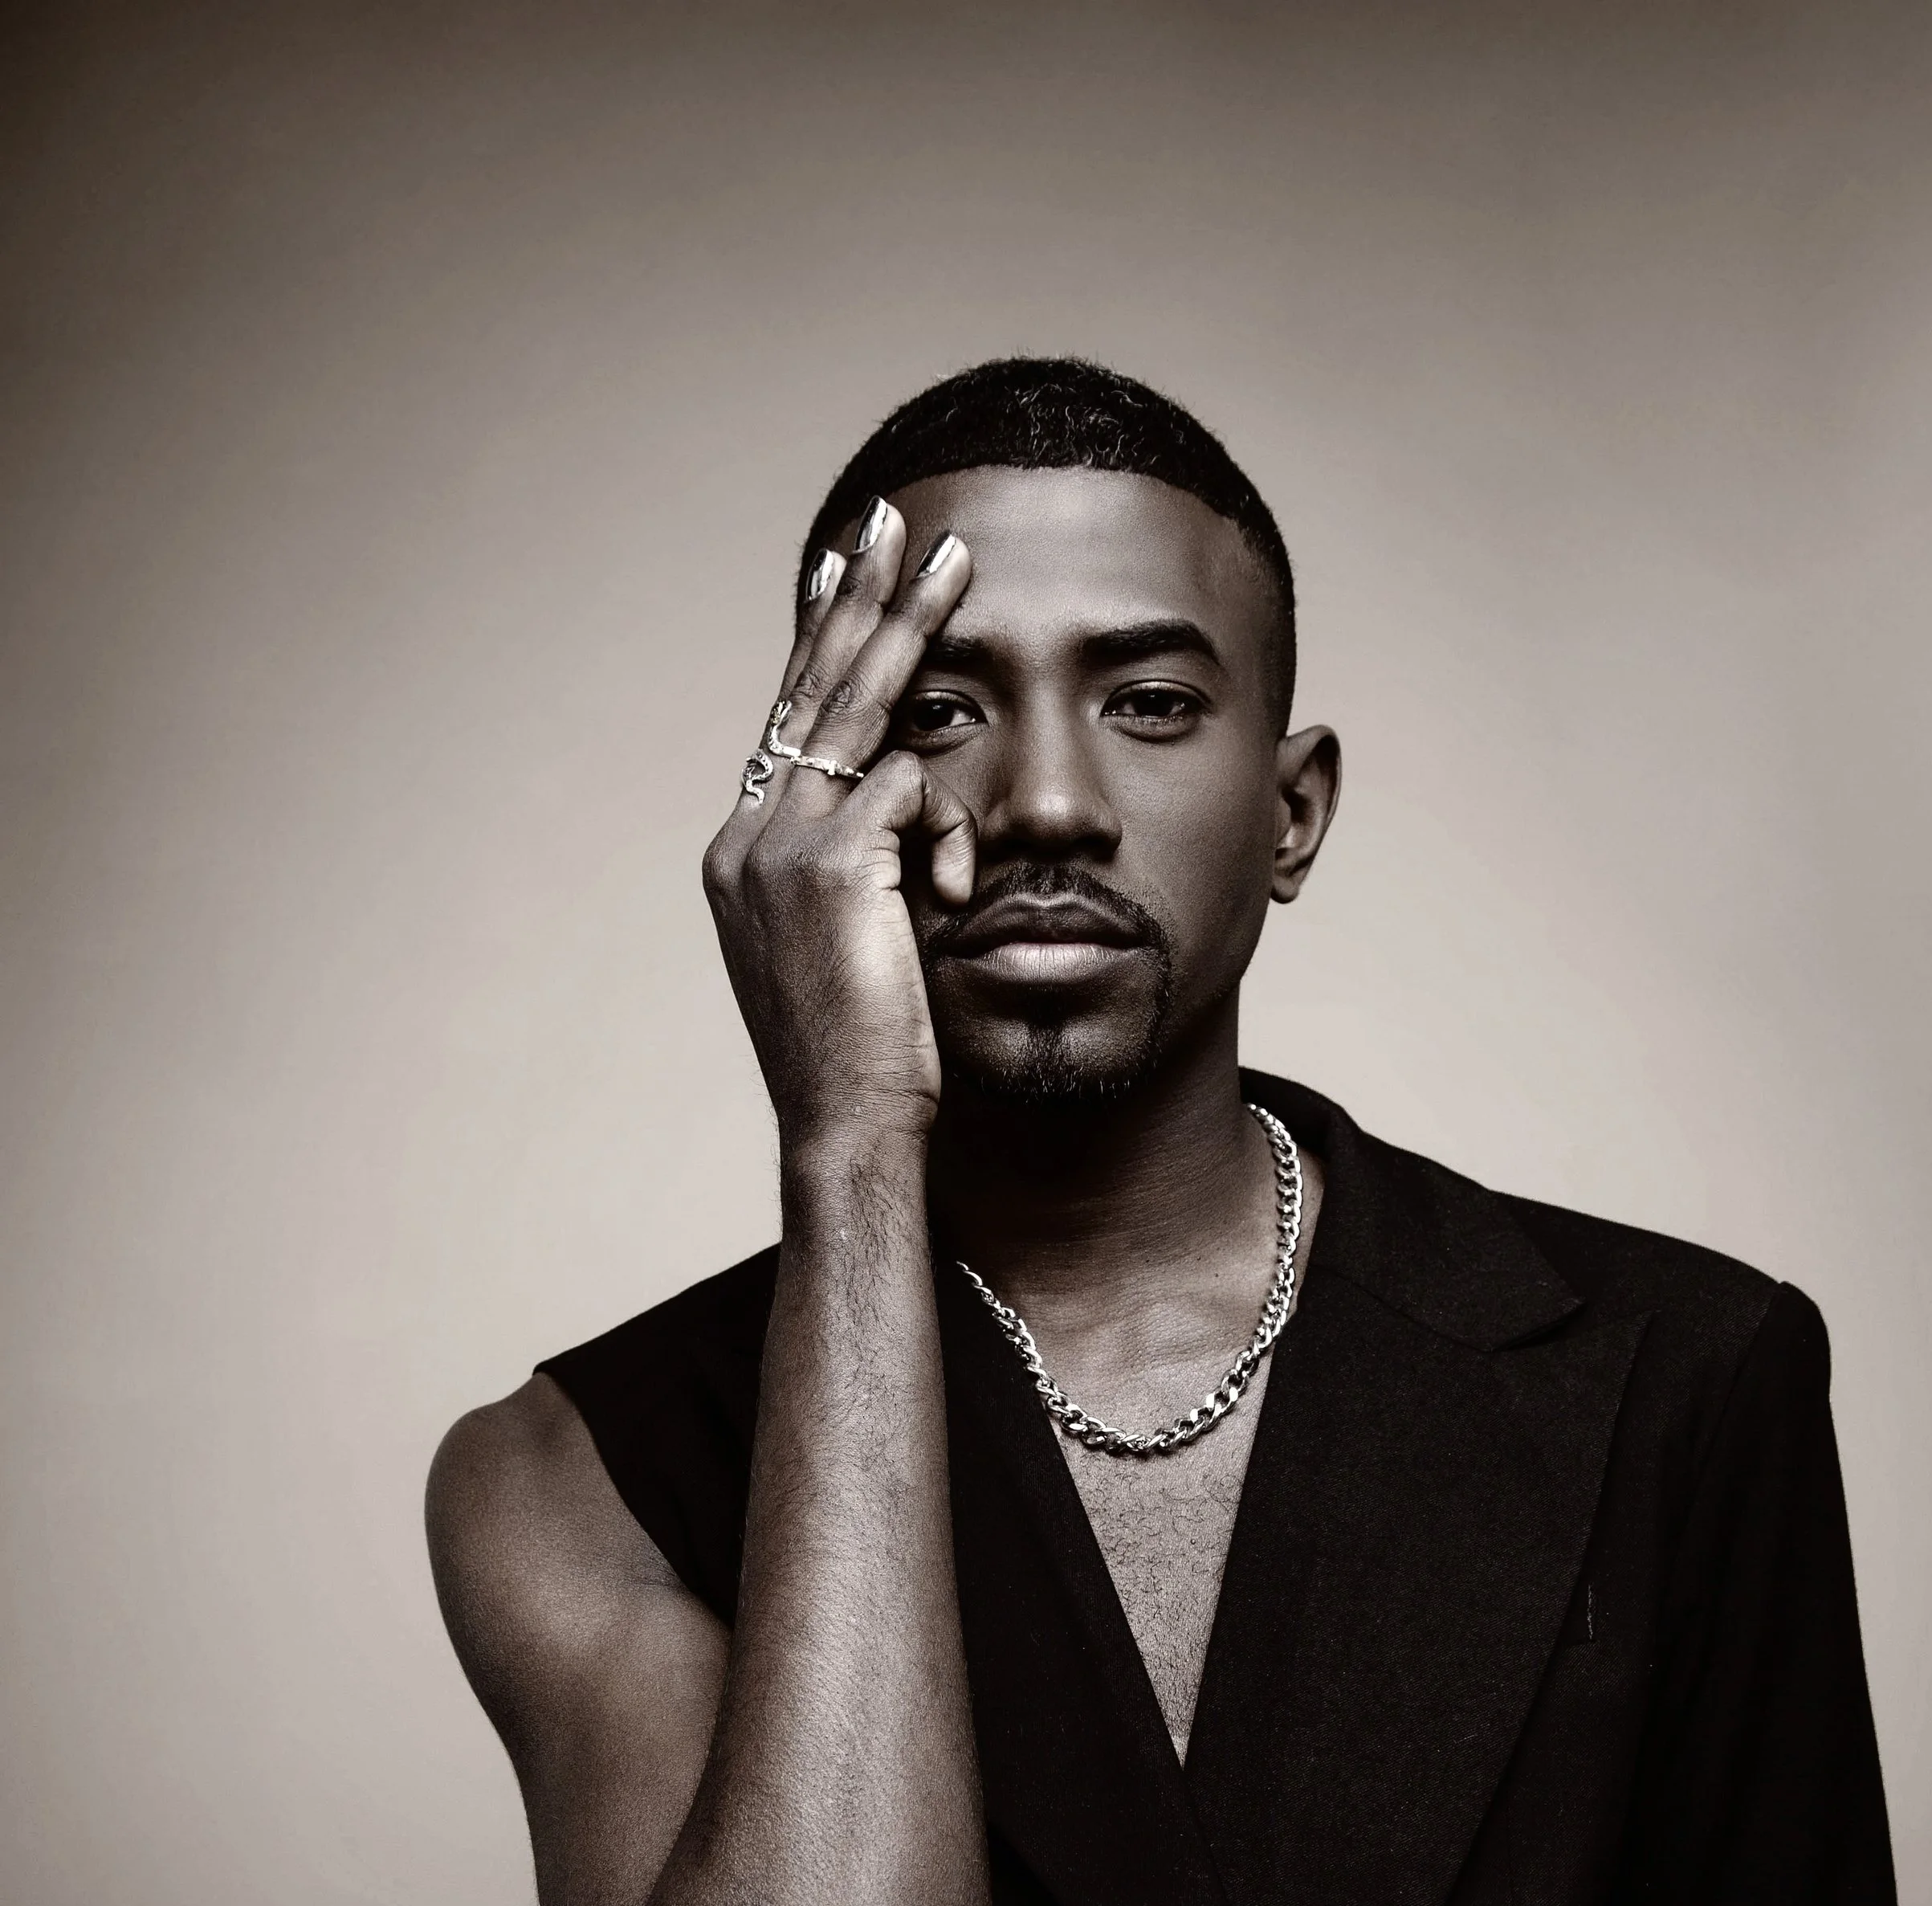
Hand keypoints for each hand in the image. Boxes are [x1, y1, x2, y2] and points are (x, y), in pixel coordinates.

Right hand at [703, 502, 975, 1156]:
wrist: (847, 1128)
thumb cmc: (869, 1058)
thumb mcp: (852, 946)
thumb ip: (860, 868)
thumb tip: (899, 806)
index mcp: (743, 853)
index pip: (787, 719)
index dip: (818, 639)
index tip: (842, 571)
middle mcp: (746, 836)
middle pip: (812, 687)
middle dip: (860, 597)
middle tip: (896, 521)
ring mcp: (779, 847)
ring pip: (858, 709)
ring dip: (910, 630)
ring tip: (955, 565)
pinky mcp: (829, 866)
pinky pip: (907, 789)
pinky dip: (946, 830)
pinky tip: (959, 888)